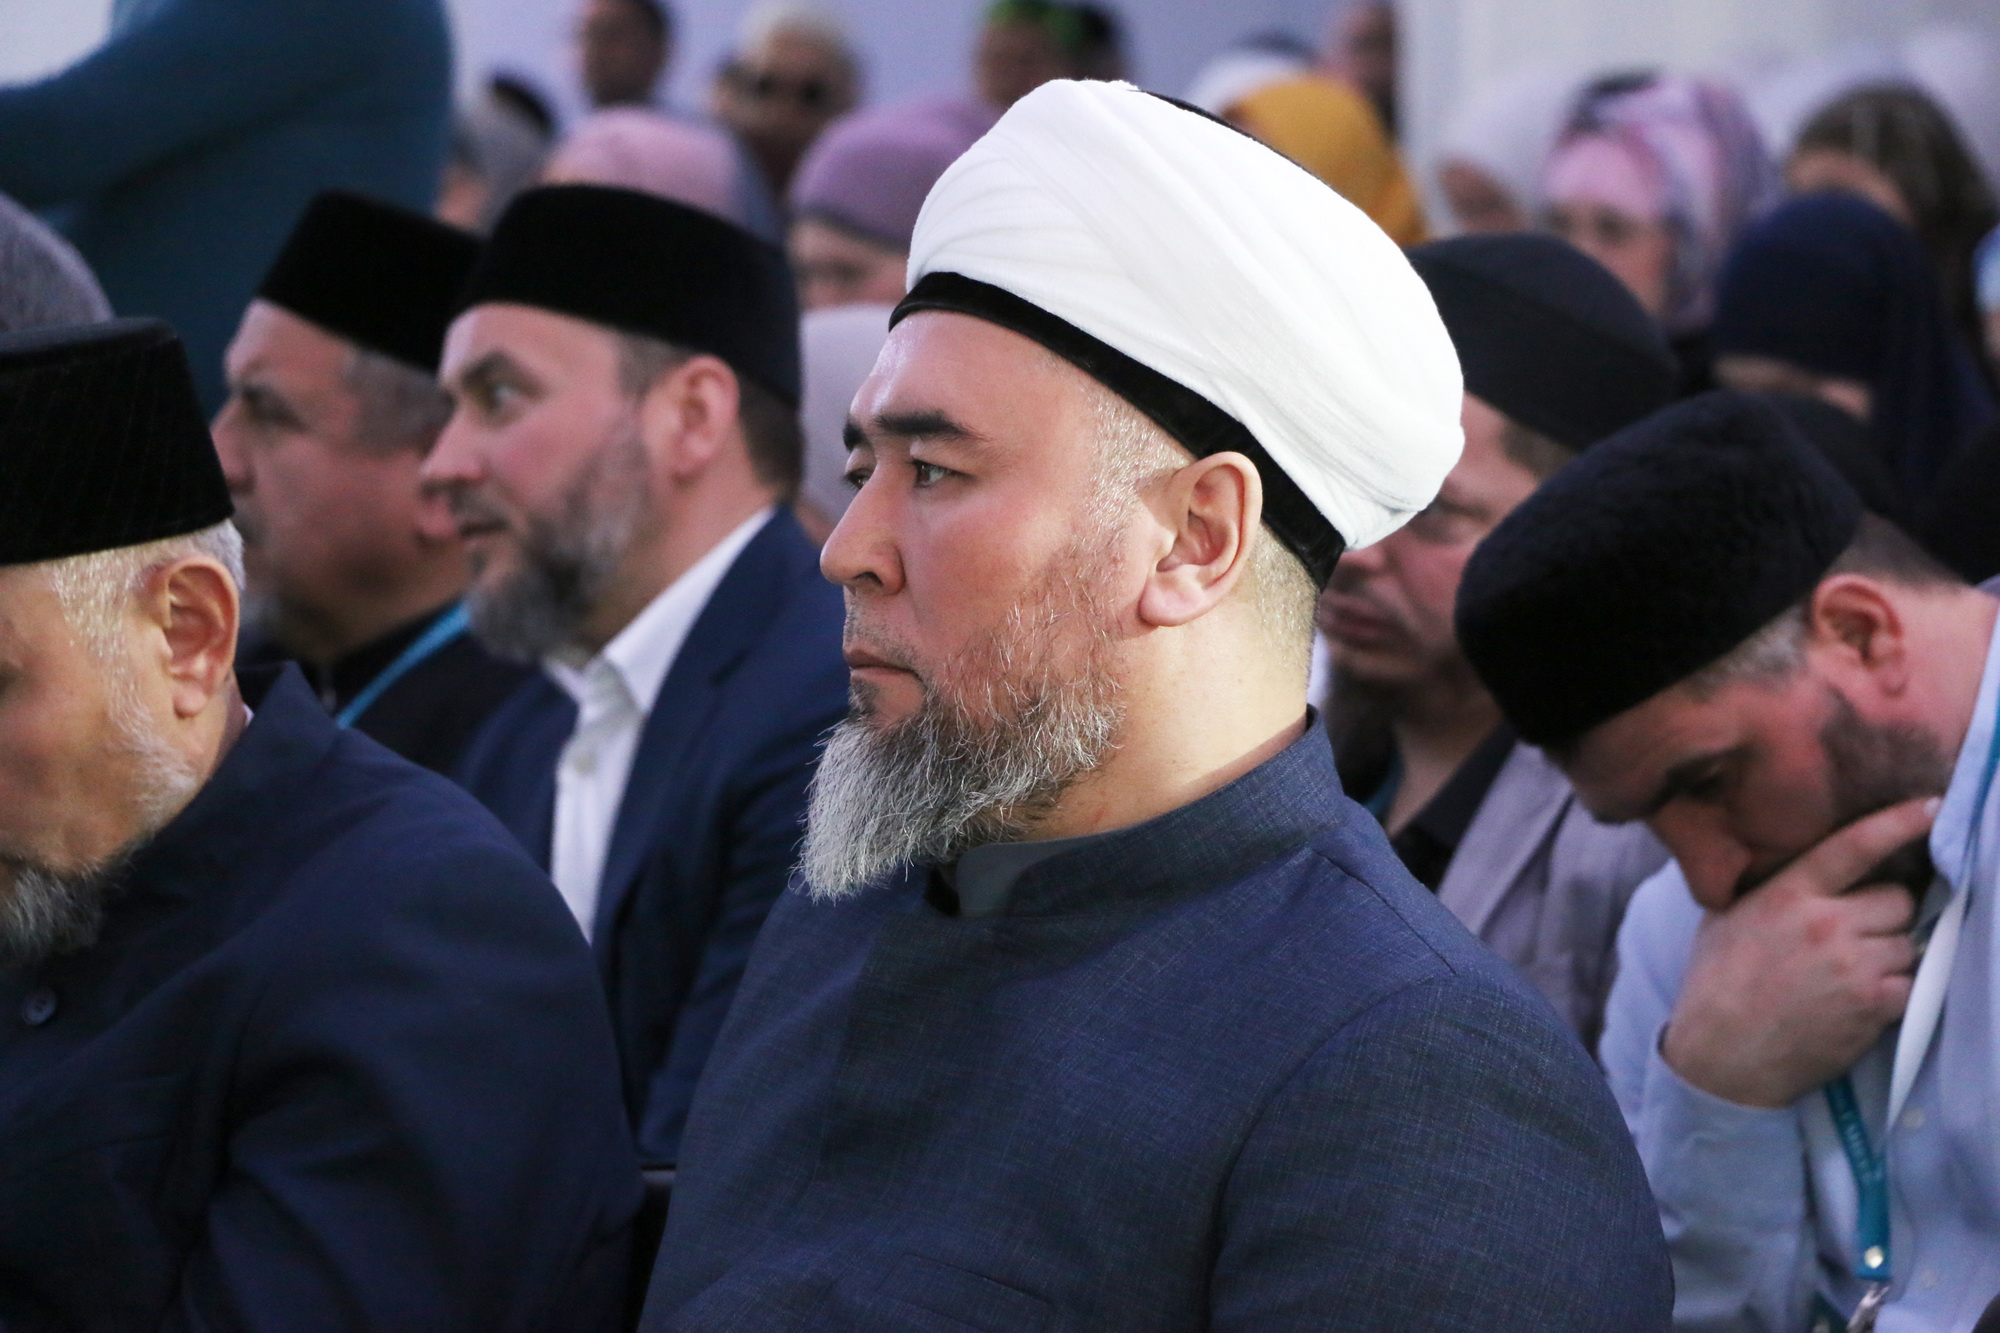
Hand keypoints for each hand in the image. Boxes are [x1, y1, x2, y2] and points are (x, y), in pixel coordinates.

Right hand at [1661, 798, 1934, 1108]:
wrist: (1723, 1057)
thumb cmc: (1717, 983)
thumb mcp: (1726, 918)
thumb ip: (1768, 887)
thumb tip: (1798, 863)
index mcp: (1787, 895)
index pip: (1853, 846)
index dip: (1897, 822)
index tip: (1930, 805)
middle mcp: (1825, 924)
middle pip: (1897, 899)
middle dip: (1885, 914)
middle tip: (1858, 932)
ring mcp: (1853, 966)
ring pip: (1908, 942)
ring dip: (1890, 954)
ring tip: (1851, 972)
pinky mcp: (1873, 1006)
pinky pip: (1911, 983)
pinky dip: (1894, 990)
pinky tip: (1860, 999)